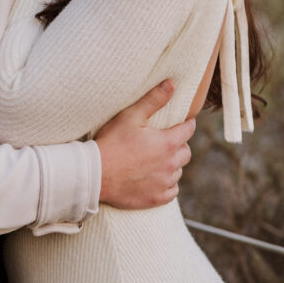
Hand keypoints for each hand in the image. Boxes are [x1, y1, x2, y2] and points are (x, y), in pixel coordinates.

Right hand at [95, 81, 194, 208]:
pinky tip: (156, 178)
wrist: (95, 175)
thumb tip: (171, 84)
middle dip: (179, 145)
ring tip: (157, 159)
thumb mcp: (130, 116)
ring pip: (178, 172)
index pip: (188, 130)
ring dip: (172, 165)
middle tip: (165, 140)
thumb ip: (153, 100)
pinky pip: (172, 191)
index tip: (182, 122)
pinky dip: (167, 184)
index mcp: (167, 143)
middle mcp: (170, 164)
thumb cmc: (111, 143)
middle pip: (186, 152)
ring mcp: (163, 183)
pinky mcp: (155, 198)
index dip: (186, 124)